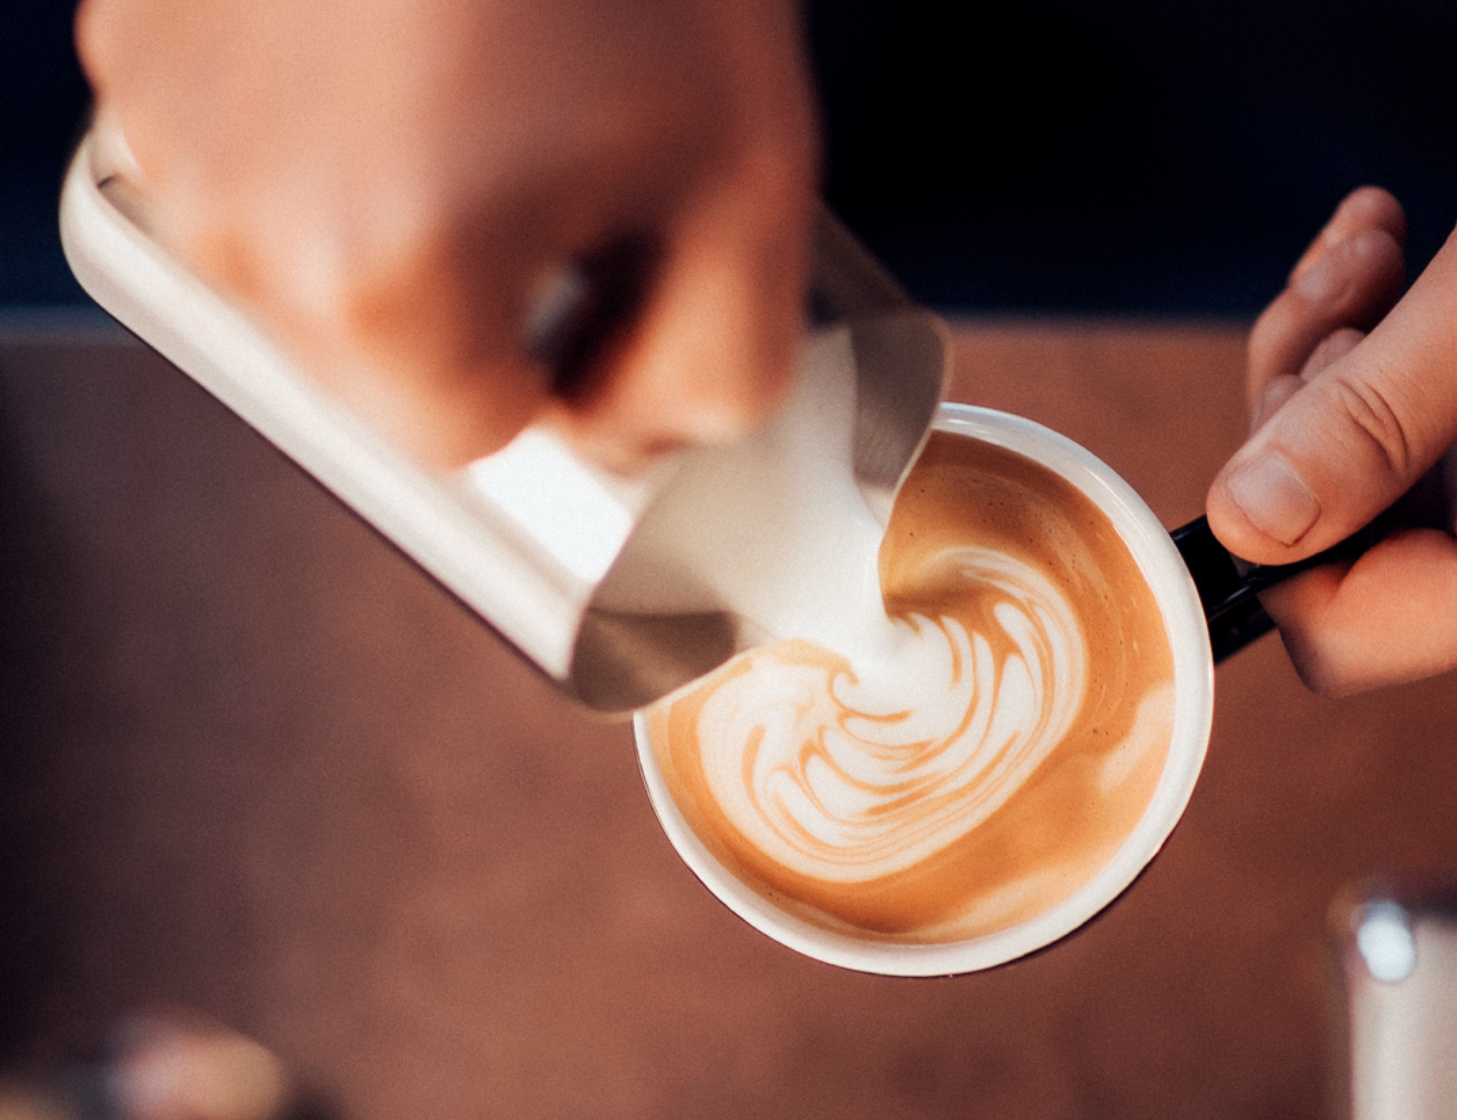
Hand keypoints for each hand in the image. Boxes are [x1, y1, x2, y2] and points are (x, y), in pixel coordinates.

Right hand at [76, 0, 818, 470]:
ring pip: (311, 261)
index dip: (571, 357)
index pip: (474, 433)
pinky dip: (335, 132)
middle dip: (488, 291)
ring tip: (495, 81)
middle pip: (381, 359)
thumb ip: (710, 373)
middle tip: (571, 155)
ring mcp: (168, 118)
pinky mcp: (140, 36)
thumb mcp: (749, 189)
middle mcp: (236, 222)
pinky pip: (255, 157)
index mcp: (375, 286)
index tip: (614, 266)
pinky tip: (416, 46)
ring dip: (405, 213)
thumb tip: (635, 441)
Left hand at [1208, 9, 1456, 692]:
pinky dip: (1385, 346)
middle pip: (1345, 555)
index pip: (1344, 636)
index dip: (1271, 539)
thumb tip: (1247, 525)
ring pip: (1370, 483)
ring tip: (1375, 251)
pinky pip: (1422, 434)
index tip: (1281, 406)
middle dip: (1304, 417)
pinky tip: (1395, 257)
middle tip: (1345, 293)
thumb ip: (1368, 420)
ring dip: (1338, 361)